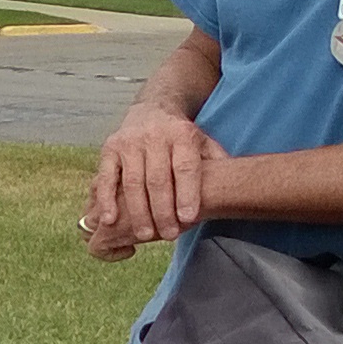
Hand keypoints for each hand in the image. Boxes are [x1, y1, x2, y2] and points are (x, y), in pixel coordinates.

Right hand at [84, 104, 226, 257]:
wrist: (153, 109)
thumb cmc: (181, 137)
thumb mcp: (204, 142)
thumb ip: (217, 161)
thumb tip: (236, 184)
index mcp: (182, 135)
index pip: (185, 167)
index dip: (187, 193)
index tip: (188, 218)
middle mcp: (154, 136)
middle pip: (158, 179)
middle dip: (163, 210)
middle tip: (169, 235)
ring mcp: (129, 142)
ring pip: (133, 182)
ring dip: (138, 211)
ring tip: (146, 234)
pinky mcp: (109, 149)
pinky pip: (106, 178)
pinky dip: (107, 200)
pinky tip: (109, 220)